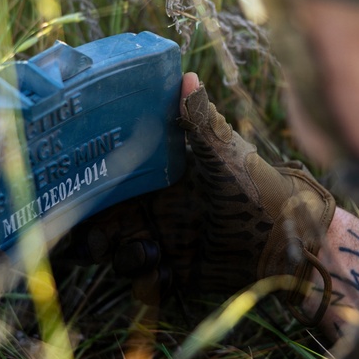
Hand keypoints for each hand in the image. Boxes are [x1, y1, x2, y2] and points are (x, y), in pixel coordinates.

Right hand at [63, 73, 336, 310]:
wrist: (290, 242)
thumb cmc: (260, 188)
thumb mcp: (227, 157)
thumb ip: (201, 122)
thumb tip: (186, 74)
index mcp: (158, 176)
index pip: (109, 180)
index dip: (86, 189)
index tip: (68, 195)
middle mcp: (154, 208)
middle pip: (102, 223)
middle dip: (90, 236)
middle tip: (94, 242)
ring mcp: (163, 241)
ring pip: (118, 254)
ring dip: (125, 258)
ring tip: (151, 254)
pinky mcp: (175, 272)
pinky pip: (144, 283)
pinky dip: (148, 282)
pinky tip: (168, 274)